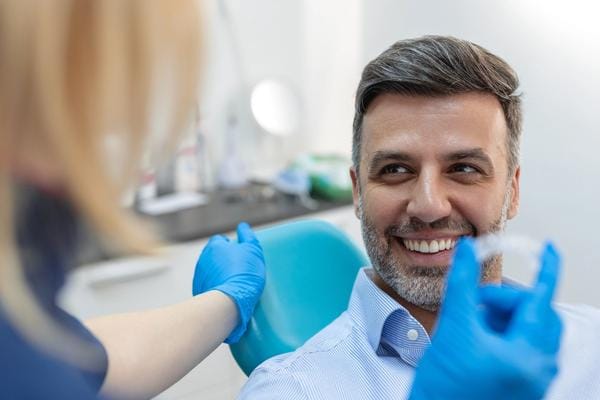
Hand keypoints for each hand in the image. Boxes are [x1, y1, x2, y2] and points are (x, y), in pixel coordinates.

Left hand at [192, 222, 265, 342]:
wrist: (228, 301)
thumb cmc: (243, 274)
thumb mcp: (252, 251)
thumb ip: (247, 236)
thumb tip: (243, 226)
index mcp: (215, 246)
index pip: (220, 240)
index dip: (230, 246)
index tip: (240, 254)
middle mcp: (203, 258)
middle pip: (214, 255)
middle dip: (223, 259)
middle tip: (238, 268)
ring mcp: (199, 275)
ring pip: (210, 270)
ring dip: (219, 273)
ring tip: (233, 282)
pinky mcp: (198, 290)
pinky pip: (208, 284)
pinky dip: (215, 285)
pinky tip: (226, 292)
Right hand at [409, 238, 562, 399]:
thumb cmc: (441, 388)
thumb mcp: (452, 330)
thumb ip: (462, 286)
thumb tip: (467, 251)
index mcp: (526, 356)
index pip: (543, 300)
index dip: (547, 268)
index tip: (550, 247)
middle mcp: (537, 369)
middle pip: (537, 316)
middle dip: (508, 301)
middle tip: (477, 302)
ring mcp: (531, 381)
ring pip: (528, 332)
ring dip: (503, 318)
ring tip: (470, 324)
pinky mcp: (521, 388)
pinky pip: (522, 348)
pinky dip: (502, 334)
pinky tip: (475, 338)